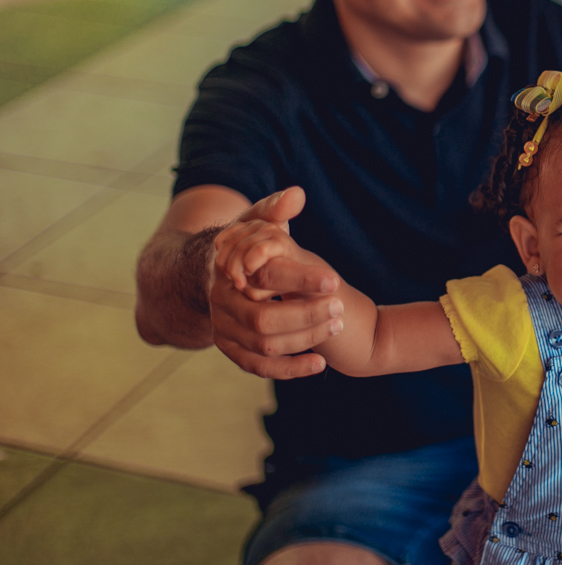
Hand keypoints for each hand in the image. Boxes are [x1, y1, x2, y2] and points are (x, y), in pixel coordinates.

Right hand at [208, 187, 343, 379]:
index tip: (334, 280)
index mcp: (228, 271)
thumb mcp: (256, 223)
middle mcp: (220, 303)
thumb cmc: (247, 247)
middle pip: (264, 319)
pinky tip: (321, 364)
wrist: (221, 278)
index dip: (301, 279)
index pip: (266, 278)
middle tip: (339, 305)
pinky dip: (291, 369)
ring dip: (304, 339)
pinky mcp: (233, 351)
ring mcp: (223, 330)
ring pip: (264, 346)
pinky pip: (259, 368)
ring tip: (337, 323)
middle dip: (306, 315)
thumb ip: (274, 209)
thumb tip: (296, 195)